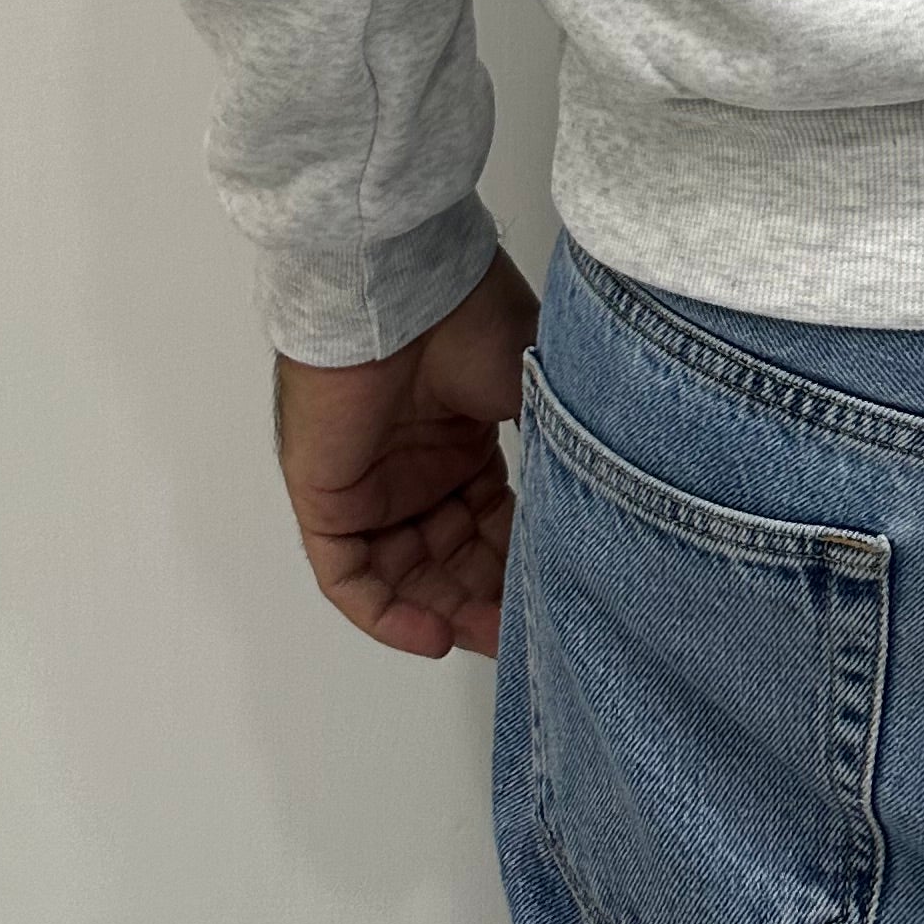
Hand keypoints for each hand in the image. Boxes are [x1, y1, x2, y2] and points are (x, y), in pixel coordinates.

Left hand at [274, 248, 538, 660]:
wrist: (400, 288)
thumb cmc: (470, 320)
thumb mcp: (536, 388)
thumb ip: (557, 449)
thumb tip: (596, 504)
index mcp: (465, 441)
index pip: (494, 525)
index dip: (522, 567)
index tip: (557, 600)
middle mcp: (418, 469)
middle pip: (452, 559)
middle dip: (487, 601)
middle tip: (523, 633)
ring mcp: (370, 486)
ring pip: (406, 576)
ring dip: (445, 612)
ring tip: (485, 636)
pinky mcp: (327, 499)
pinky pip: (349, 578)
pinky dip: (388, 614)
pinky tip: (435, 631)